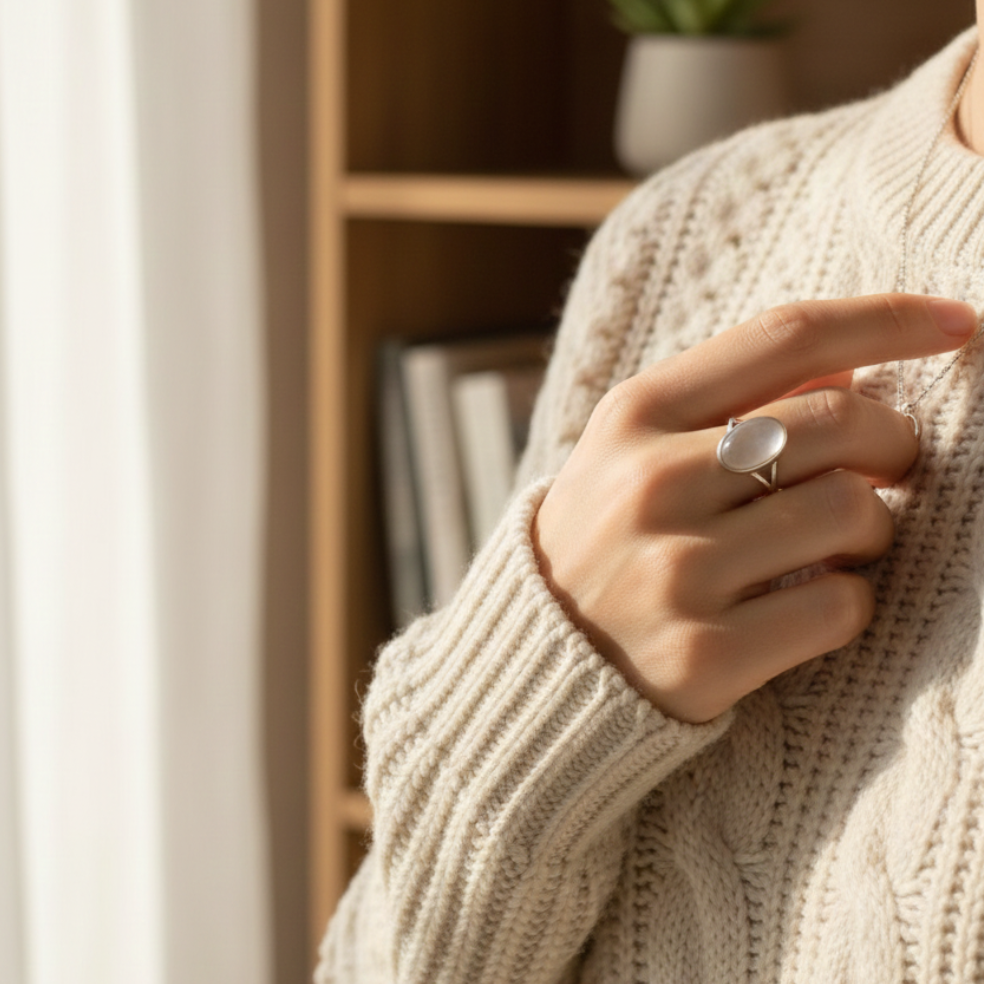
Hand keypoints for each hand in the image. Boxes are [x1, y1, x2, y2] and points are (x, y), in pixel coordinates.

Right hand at [532, 294, 977, 722]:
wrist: (540, 657)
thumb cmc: (605, 537)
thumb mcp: (634, 450)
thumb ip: (730, 401)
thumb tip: (851, 365)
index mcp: (634, 415)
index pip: (784, 337)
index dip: (885, 319)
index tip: (958, 322)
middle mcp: (651, 483)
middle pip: (839, 422)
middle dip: (897, 442)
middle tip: (892, 467)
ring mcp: (676, 570)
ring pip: (853, 513)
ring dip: (874, 528)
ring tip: (839, 543)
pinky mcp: (704, 654)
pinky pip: (841, 606)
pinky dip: (849, 600)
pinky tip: (809, 603)